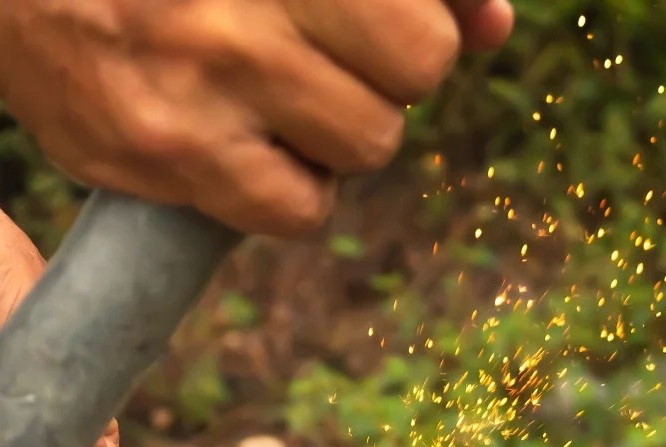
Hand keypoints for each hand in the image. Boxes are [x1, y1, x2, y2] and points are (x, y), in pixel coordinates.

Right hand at [0, 0, 513, 235]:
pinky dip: (293, 193)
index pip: (430, 14)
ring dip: (340, 133)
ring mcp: (211, 68)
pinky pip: (301, 208)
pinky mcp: (170, 147)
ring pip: (371, 141)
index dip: (424, 20)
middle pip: (421, 66)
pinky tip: (249, 154)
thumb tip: (494, 27)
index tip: (375, 25)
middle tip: (323, 57)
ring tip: (274, 99)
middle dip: (389, 73)